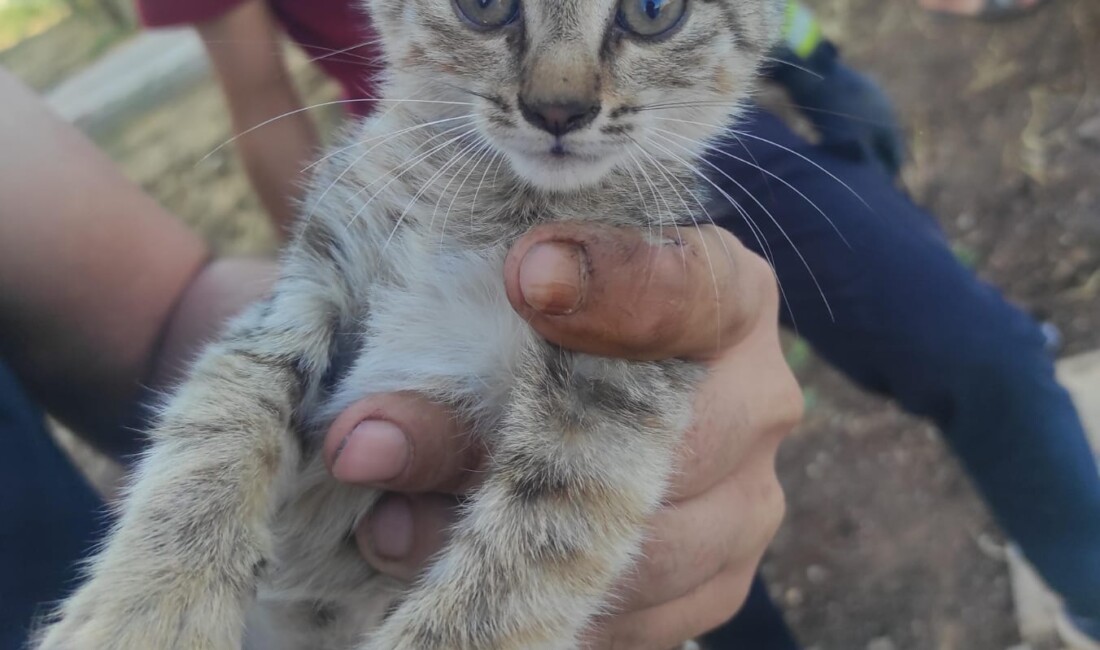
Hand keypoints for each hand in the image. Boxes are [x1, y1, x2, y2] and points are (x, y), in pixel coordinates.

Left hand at [324, 223, 801, 647]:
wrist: (607, 394)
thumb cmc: (537, 322)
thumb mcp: (505, 297)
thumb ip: (444, 332)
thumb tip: (363, 443)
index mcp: (725, 294)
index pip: (696, 285)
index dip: (617, 282)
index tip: (526, 275)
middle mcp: (756, 398)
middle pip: (665, 441)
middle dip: (505, 453)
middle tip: (370, 448)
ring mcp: (749, 501)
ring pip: (641, 550)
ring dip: (501, 545)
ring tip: (386, 524)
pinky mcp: (719, 582)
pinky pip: (633, 619)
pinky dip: (535, 599)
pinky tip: (457, 570)